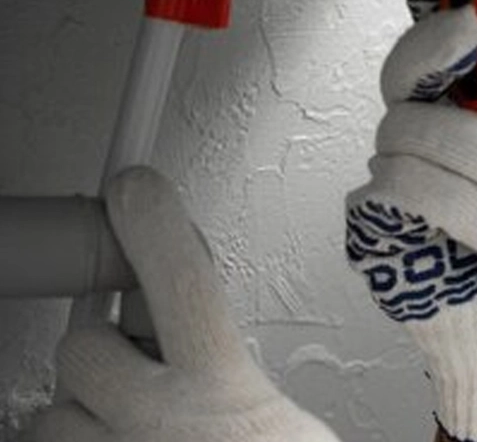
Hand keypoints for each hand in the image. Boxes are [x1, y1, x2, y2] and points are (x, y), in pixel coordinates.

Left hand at [32, 167, 340, 441]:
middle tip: (137, 371)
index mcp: (225, 395)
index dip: (155, 224)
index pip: (183, 282)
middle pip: (85, 346)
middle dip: (103, 350)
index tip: (136, 187)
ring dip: (85, 415)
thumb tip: (207, 334)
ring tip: (130, 433)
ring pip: (56, 410)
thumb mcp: (293, 430)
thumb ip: (246, 374)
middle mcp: (157, 425)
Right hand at [346, 0, 476, 441]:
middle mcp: (429, 126)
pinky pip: (400, 187)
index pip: (440, 25)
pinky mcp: (374, 219)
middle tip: (474, 38)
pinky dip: (465, 212)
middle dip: (443, 48)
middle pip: (406, 60)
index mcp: (474, 99)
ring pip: (411, 127)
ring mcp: (396, 170)